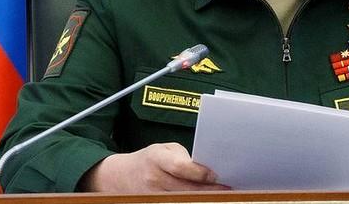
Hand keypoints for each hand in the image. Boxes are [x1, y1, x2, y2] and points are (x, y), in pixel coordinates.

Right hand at [79, 142, 229, 191]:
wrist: (120, 177)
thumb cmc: (149, 159)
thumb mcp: (164, 149)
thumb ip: (184, 158)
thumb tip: (206, 170)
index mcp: (156, 158)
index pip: (181, 168)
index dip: (200, 173)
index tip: (216, 175)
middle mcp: (153, 179)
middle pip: (185, 189)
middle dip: (208, 190)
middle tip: (227, 190)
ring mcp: (152, 196)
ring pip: (182, 201)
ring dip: (202, 199)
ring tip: (219, 196)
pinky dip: (191, 202)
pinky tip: (204, 200)